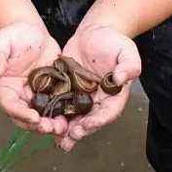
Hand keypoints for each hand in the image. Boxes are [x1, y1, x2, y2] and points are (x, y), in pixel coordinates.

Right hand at [0, 22, 66, 134]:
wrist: (31, 30)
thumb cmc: (13, 35)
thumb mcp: (2, 42)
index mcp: (4, 87)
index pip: (10, 105)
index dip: (21, 114)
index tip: (34, 118)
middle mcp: (18, 95)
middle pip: (25, 116)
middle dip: (38, 125)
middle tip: (51, 128)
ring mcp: (34, 95)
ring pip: (41, 115)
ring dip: (51, 124)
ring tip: (63, 128)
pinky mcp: (50, 91)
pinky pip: (55, 105)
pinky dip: (63, 113)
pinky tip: (73, 117)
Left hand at [58, 25, 141, 150]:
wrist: (95, 31)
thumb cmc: (113, 41)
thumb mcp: (126, 51)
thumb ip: (129, 66)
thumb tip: (121, 79)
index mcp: (113, 95)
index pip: (108, 112)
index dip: (98, 120)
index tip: (87, 125)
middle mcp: (97, 100)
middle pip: (89, 120)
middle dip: (80, 131)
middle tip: (69, 138)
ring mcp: (80, 96)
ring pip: (73, 117)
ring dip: (65, 129)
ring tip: (58, 140)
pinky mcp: (65, 89)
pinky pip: (59, 104)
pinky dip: (52, 114)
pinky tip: (43, 122)